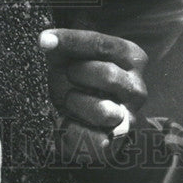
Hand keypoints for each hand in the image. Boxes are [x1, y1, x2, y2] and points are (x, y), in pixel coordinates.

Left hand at [39, 27, 147, 165]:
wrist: (79, 111)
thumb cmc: (77, 75)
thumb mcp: (69, 54)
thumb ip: (63, 45)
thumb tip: (46, 40)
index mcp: (131, 56)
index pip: (101, 44)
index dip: (71, 41)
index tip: (45, 40)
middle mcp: (136, 87)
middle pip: (107, 75)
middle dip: (78, 74)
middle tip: (69, 76)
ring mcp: (130, 116)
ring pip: (103, 111)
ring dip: (76, 103)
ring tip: (70, 99)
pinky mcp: (117, 142)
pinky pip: (97, 141)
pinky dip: (75, 132)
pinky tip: (67, 122)